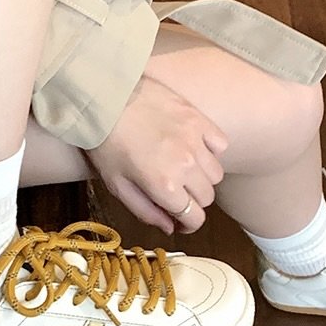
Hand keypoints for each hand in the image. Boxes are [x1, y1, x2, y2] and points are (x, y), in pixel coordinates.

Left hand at [84, 74, 228, 234]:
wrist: (105, 97)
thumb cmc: (105, 141)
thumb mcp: (117, 184)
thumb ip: (146, 210)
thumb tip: (169, 228)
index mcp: (165, 186)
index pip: (195, 218)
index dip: (188, 224)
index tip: (180, 220)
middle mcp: (186, 166)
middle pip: (207, 197)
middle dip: (192, 201)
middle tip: (177, 193)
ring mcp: (195, 140)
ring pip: (216, 174)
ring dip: (203, 178)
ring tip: (184, 170)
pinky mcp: (199, 119)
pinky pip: (220, 144)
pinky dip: (212, 151)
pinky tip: (195, 149)